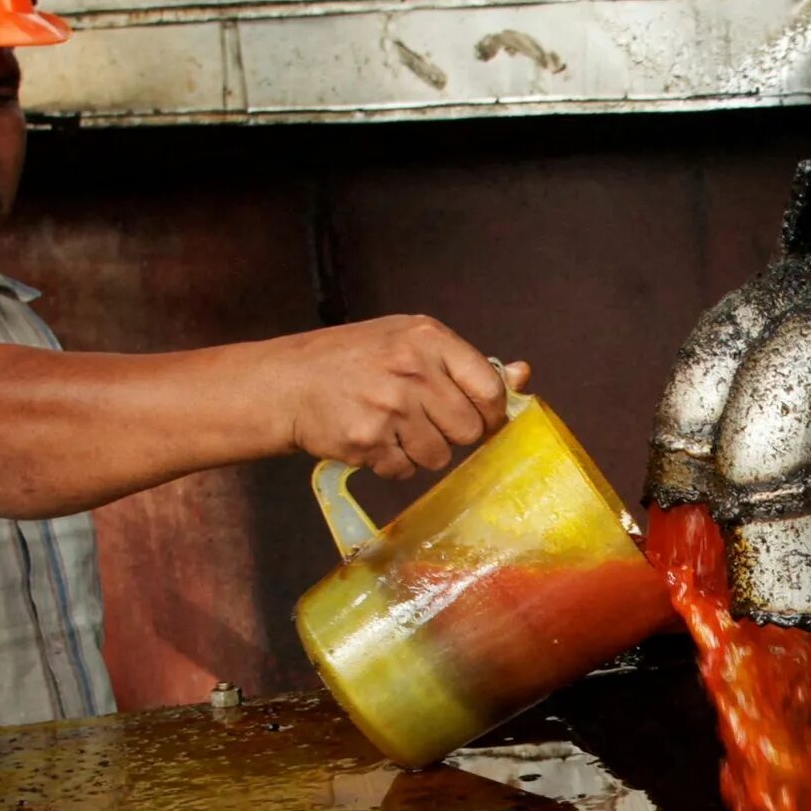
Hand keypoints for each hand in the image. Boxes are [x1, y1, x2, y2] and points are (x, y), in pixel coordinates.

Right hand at [272, 316, 524, 480]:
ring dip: (421, 451)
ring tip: (392, 428)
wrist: (286, 383)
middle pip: (468, 429)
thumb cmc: (353, 361)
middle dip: (451, 434)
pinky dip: (392, 464)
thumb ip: (465, 363)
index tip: (481, 419)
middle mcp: (411, 369)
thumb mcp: (408, 343)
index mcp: (427, 338)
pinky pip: (405, 472)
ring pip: (439, 456)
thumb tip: (523, 375)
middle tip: (422, 420)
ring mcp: (389, 407)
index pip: (489, 388)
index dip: (491, 413)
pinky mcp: (369, 442)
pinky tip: (372, 440)